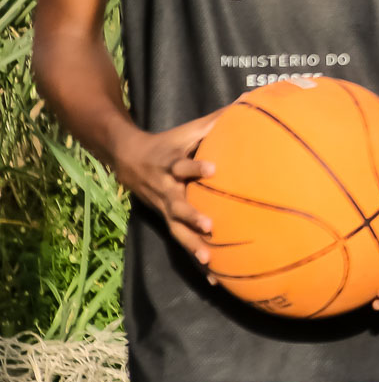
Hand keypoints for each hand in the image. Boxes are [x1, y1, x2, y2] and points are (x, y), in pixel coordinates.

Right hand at [108, 112, 222, 267]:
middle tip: (210, 225)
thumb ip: (216, 120)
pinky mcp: (167, 222)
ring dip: (192, 245)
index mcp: (170, 164)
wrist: (128, 159)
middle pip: (177, 204)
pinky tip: (215, 279)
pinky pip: (182, 243)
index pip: (182, 165)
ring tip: (209, 259)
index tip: (213, 169)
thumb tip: (247, 101)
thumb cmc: (170, 142)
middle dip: (192, 215)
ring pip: (177, 230)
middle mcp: (166, 189)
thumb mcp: (189, 130)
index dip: (196, 167)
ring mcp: (165, 208)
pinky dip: (197, 262)